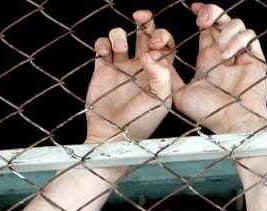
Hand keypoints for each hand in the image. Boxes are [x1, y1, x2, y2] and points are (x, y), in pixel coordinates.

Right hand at [85, 10, 180, 142]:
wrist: (112, 136)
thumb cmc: (139, 123)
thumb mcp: (159, 102)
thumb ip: (161, 76)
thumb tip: (150, 53)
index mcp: (158, 73)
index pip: (165, 45)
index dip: (163, 36)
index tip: (157, 40)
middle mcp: (140, 67)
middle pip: (145, 34)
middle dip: (145, 22)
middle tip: (141, 18)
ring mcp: (121, 67)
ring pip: (121, 36)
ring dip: (120, 33)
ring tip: (120, 46)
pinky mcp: (102, 70)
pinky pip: (101, 46)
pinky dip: (102, 42)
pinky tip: (106, 52)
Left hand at [173, 3, 266, 133]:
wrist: (232, 124)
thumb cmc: (208, 114)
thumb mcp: (178, 94)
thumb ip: (165, 75)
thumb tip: (149, 56)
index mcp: (208, 58)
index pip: (206, 27)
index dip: (201, 13)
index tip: (193, 9)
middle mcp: (224, 54)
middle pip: (221, 19)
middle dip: (212, 12)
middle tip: (202, 20)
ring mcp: (240, 55)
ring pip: (236, 24)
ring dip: (225, 30)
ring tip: (219, 50)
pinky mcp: (254, 59)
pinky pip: (250, 36)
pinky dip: (238, 39)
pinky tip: (228, 55)